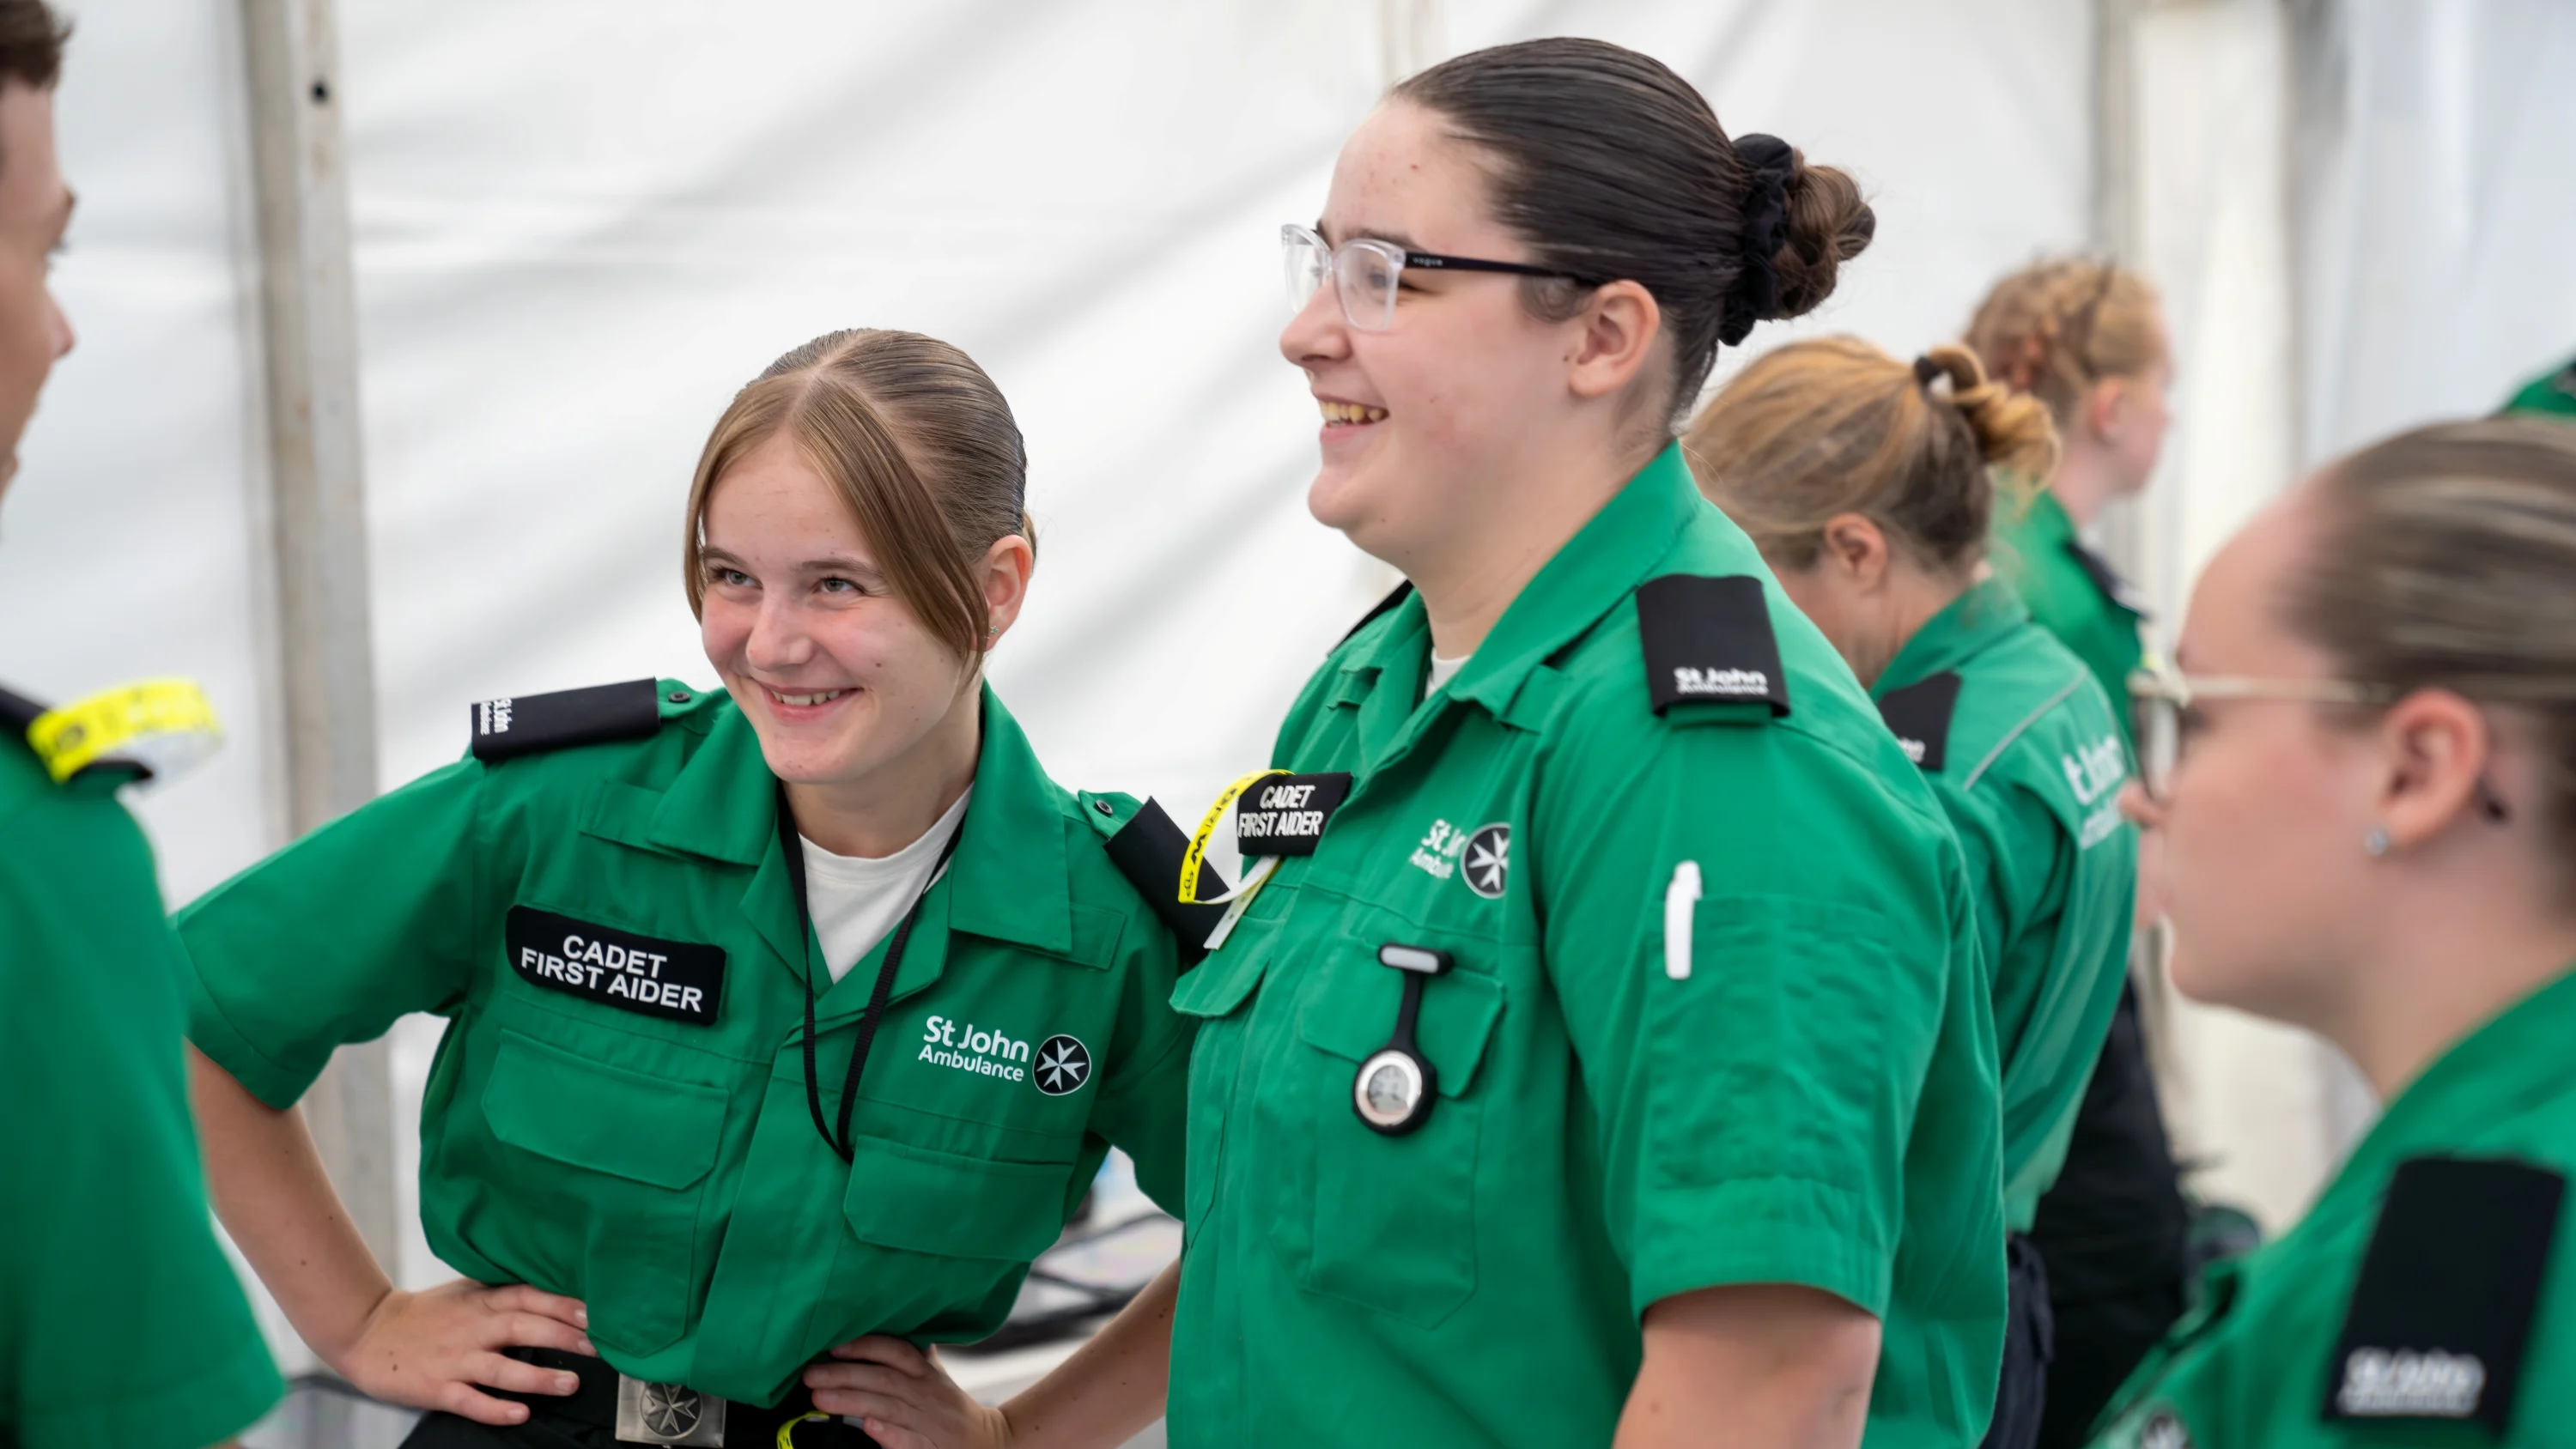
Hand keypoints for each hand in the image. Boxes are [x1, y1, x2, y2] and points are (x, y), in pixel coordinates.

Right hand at [329, 1279, 593, 1425]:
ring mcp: (455, 1359)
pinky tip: (519, 1413)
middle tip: (597, 1347)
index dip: (562, 1304)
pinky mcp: (437, 1388)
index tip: (595, 1312)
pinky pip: (470, 1400)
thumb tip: (554, 1289)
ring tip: (570, 1383)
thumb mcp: (466, 1291)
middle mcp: (473, 1328)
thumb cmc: (426, 1313)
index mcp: (482, 1302)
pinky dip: (495, 1408)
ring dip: (538, 1377)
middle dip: (563, 1337)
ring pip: (502, 1368)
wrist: (369, 1332)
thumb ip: (504, 1292)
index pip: (529, 1297)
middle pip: (523, 1328)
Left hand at [803, 1337, 1010, 1448]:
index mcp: (925, 1372)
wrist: (987, 1441)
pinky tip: (867, 1426)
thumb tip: (891, 1323)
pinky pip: (909, 1440)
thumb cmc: (951, 1406)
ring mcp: (928, 1421)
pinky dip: (889, 1434)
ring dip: (853, 1402)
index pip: (896, 1351)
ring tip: (820, 1398)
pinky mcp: (930, 1447)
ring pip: (888, 1407)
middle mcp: (926, 1393)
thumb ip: (913, 1354)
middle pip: (884, 1378)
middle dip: (845, 1375)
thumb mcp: (935, 1375)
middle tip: (810, 1375)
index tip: (834, 1346)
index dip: (866, 1346)